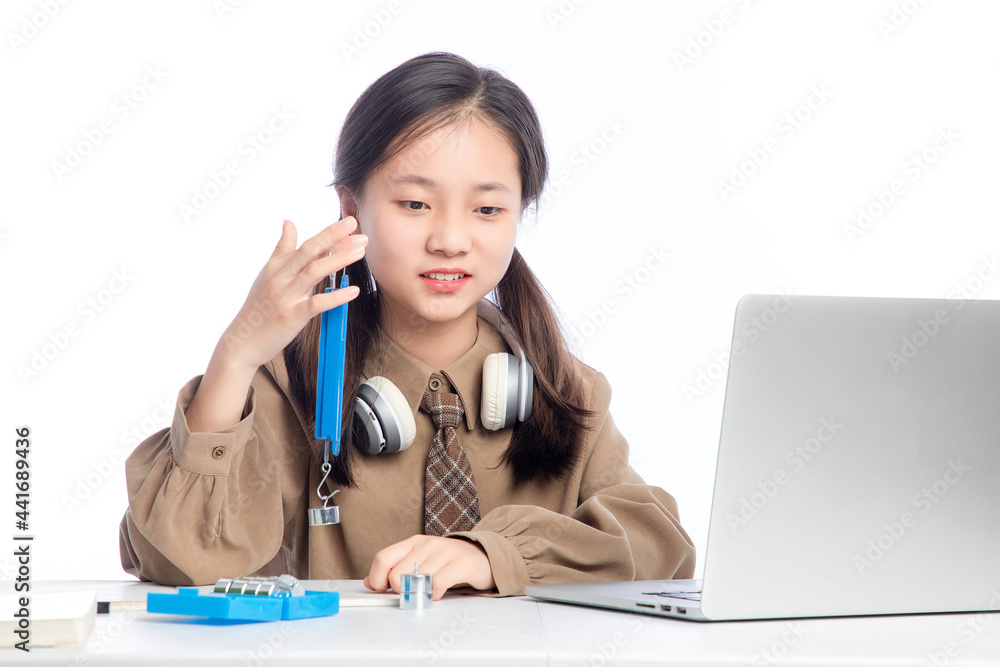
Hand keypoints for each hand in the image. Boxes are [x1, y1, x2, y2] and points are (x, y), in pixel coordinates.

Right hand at [184, 218, 365, 433]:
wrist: (242, 342)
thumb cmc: (258, 309)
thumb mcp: (267, 275)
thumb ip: (282, 248)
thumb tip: (289, 221)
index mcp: (277, 266)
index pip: (307, 245)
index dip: (330, 233)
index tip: (350, 223)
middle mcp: (280, 278)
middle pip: (310, 251)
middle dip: (335, 237)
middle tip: (358, 229)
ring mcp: (285, 297)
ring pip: (314, 272)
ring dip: (338, 260)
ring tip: (360, 251)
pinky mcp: (291, 317)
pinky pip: (316, 304)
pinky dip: (335, 296)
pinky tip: (352, 290)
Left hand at [363, 535, 495, 600]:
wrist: (484, 555)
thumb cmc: (449, 561)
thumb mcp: (420, 560)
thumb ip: (396, 568)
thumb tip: (370, 582)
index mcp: (414, 542)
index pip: (383, 558)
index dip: (377, 579)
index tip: (382, 590)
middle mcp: (427, 544)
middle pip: (396, 574)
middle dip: (399, 591)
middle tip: (410, 593)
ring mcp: (445, 552)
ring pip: (415, 581)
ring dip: (417, 594)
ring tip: (425, 593)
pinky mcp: (461, 563)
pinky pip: (437, 585)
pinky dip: (433, 595)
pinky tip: (438, 593)